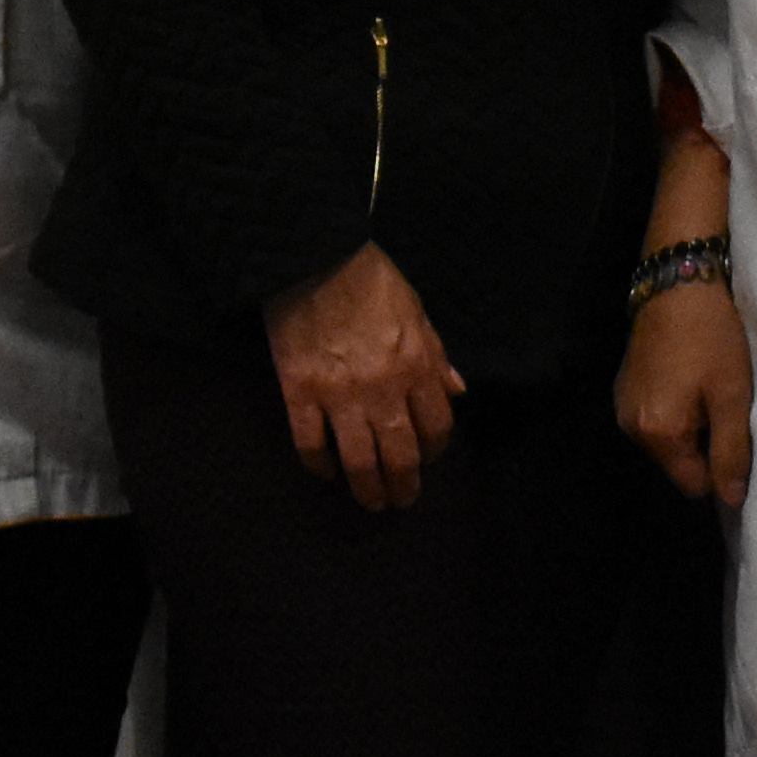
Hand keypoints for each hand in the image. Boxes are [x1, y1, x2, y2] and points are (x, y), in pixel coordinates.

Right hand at [271, 243, 463, 510]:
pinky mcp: (299, 393)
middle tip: (401, 500)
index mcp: (417, 365)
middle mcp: (383, 388)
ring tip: (371, 502)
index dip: (435, 450)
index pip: (437, 427)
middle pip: (400, 455)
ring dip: (368, 489)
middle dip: (404, 485)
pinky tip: (327, 473)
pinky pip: (310, 445)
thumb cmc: (370, 279)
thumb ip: (436, 355)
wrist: (313, 255)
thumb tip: (457, 391)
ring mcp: (338, 395)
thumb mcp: (417, 311)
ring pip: (359, 461)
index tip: (428, 457)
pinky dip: (320, 466)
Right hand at [616, 273, 754, 506]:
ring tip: (706, 387)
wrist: (678, 281)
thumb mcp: (733, 397)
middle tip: (722, 404)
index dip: (719, 470)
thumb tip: (732, 500)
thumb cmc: (712, 338)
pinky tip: (686, 377)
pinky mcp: (623, 386)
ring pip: (666, 441)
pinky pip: (653, 418)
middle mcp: (631, 429)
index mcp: (658, 435)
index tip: (735, 436)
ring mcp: (623, 406)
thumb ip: (731, 453)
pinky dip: (672, 408)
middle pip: (678, 464)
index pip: (693, 485)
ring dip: (689, 425)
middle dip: (703, 444)